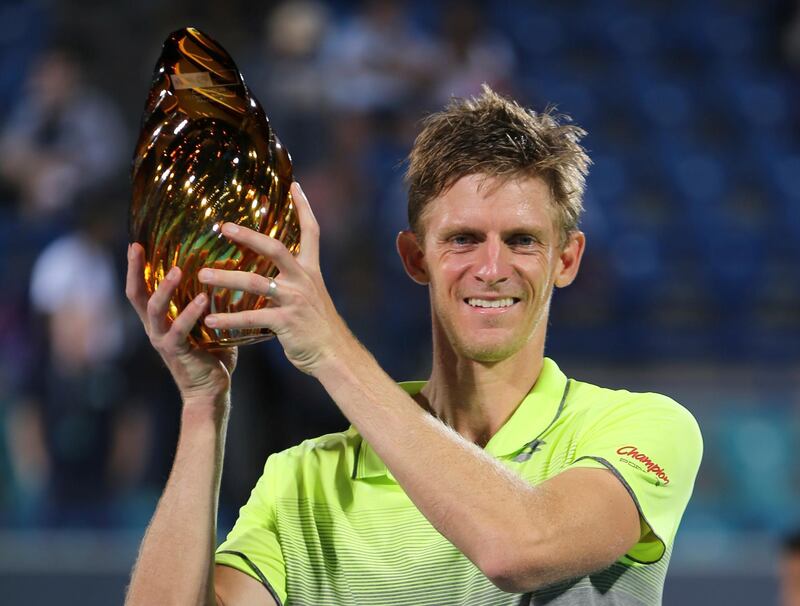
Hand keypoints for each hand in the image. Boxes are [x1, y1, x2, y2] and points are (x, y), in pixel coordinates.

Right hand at [126, 243, 236, 406]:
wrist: (211, 392)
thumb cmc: (213, 356)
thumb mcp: (212, 324)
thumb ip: (216, 303)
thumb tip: (232, 276)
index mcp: (160, 320)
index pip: (141, 288)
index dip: (135, 267)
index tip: (136, 243)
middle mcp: (155, 328)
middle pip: (136, 295)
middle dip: (135, 270)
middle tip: (138, 247)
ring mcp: (162, 340)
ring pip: (154, 310)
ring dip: (165, 288)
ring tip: (178, 270)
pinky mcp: (176, 352)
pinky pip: (179, 330)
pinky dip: (190, 313)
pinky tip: (204, 299)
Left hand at [198, 182, 350, 375]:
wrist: (335, 354)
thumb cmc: (319, 328)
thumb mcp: (312, 297)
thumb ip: (293, 282)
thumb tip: (271, 274)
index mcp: (310, 271)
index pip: (312, 232)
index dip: (304, 207)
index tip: (294, 185)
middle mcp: (303, 280)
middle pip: (276, 248)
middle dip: (248, 236)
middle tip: (223, 227)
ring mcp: (295, 300)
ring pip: (255, 283)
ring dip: (226, 278)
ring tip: (202, 275)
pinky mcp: (287, 321)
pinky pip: (252, 317)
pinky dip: (228, 319)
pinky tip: (210, 320)